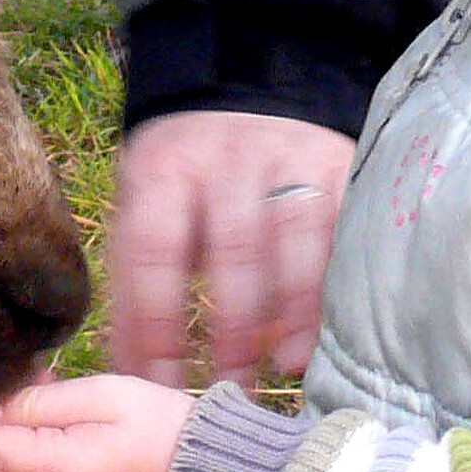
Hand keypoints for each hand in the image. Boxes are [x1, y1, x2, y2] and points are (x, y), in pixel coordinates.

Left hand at [108, 111, 350, 387]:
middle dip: (231, 329)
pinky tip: (332, 330)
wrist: (249, 83)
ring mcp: (288, 158)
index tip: (162, 385)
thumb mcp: (145, 205)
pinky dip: (336, 284)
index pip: (154, 253)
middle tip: (230, 388)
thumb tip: (127, 370)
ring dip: (292, 312)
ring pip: (295, 241)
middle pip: (232, 250)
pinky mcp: (339, 163)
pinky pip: (343, 230)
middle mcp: (226, 160)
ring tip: (286, 367)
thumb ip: (135, 282)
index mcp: (164, 171)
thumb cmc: (186, 173)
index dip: (158, 324)